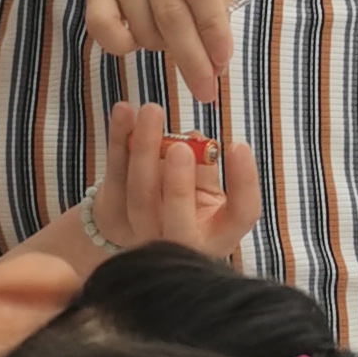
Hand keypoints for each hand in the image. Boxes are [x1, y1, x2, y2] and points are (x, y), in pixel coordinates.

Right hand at [83, 0, 234, 102]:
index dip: (213, 31)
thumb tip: (215, 64)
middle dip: (191, 58)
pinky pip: (102, 27)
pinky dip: (121, 46)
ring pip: (144, 25)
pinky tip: (136, 45)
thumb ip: (219, 13)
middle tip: (204, 89)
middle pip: (171, 12)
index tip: (221, 63)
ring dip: (161, 48)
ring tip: (171, 44)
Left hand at [89, 98, 262, 263]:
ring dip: (144, 151)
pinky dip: (118, 141)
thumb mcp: (206, 191)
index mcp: (217, 235)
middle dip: (178, 185)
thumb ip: (204, 169)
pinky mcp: (113, 214)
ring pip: (140, 197)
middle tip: (180, 148)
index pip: (241, 214)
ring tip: (151, 113)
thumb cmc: (183, 201)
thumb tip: (194, 142)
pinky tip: (124, 113)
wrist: (134, 225)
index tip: (239, 145)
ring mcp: (143, 234)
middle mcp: (181, 243)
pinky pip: (115, 176)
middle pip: (178, 220)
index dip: (244, 183)